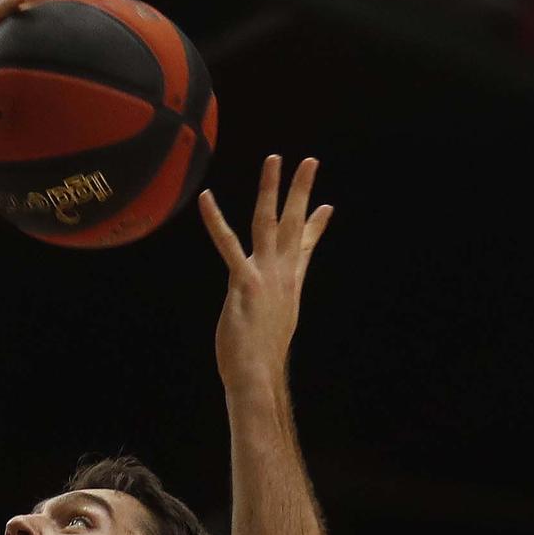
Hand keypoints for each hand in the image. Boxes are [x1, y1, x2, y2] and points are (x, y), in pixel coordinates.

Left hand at [199, 157, 332, 395]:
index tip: (327, 205)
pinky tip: (206, 199)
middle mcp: (282, 275)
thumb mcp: (277, 327)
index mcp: (290, 284)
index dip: (316, 225)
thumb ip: (279, 308)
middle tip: (310, 161)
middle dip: (302, 191)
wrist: (258, 375)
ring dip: (272, 189)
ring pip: (268, 223)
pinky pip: (228, 245)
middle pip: (294, 224)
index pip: (306, 247)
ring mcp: (265, 276)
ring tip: (275, 159)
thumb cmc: (262, 356)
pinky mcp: (244, 283)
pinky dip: (216, 221)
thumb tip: (284, 305)